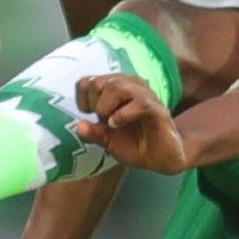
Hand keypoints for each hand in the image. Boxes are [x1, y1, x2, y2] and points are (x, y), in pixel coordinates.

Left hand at [74, 74, 192, 173]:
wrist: (161, 158)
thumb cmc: (135, 144)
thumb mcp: (107, 140)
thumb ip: (93, 133)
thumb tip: (78, 126)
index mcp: (117, 90)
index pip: (90, 80)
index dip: (83, 97)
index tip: (89, 114)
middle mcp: (131, 87)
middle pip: (102, 81)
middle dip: (94, 102)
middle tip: (100, 119)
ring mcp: (145, 96)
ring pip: (119, 86)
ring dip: (106, 105)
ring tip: (109, 123)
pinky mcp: (158, 110)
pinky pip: (140, 102)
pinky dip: (123, 114)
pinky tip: (117, 124)